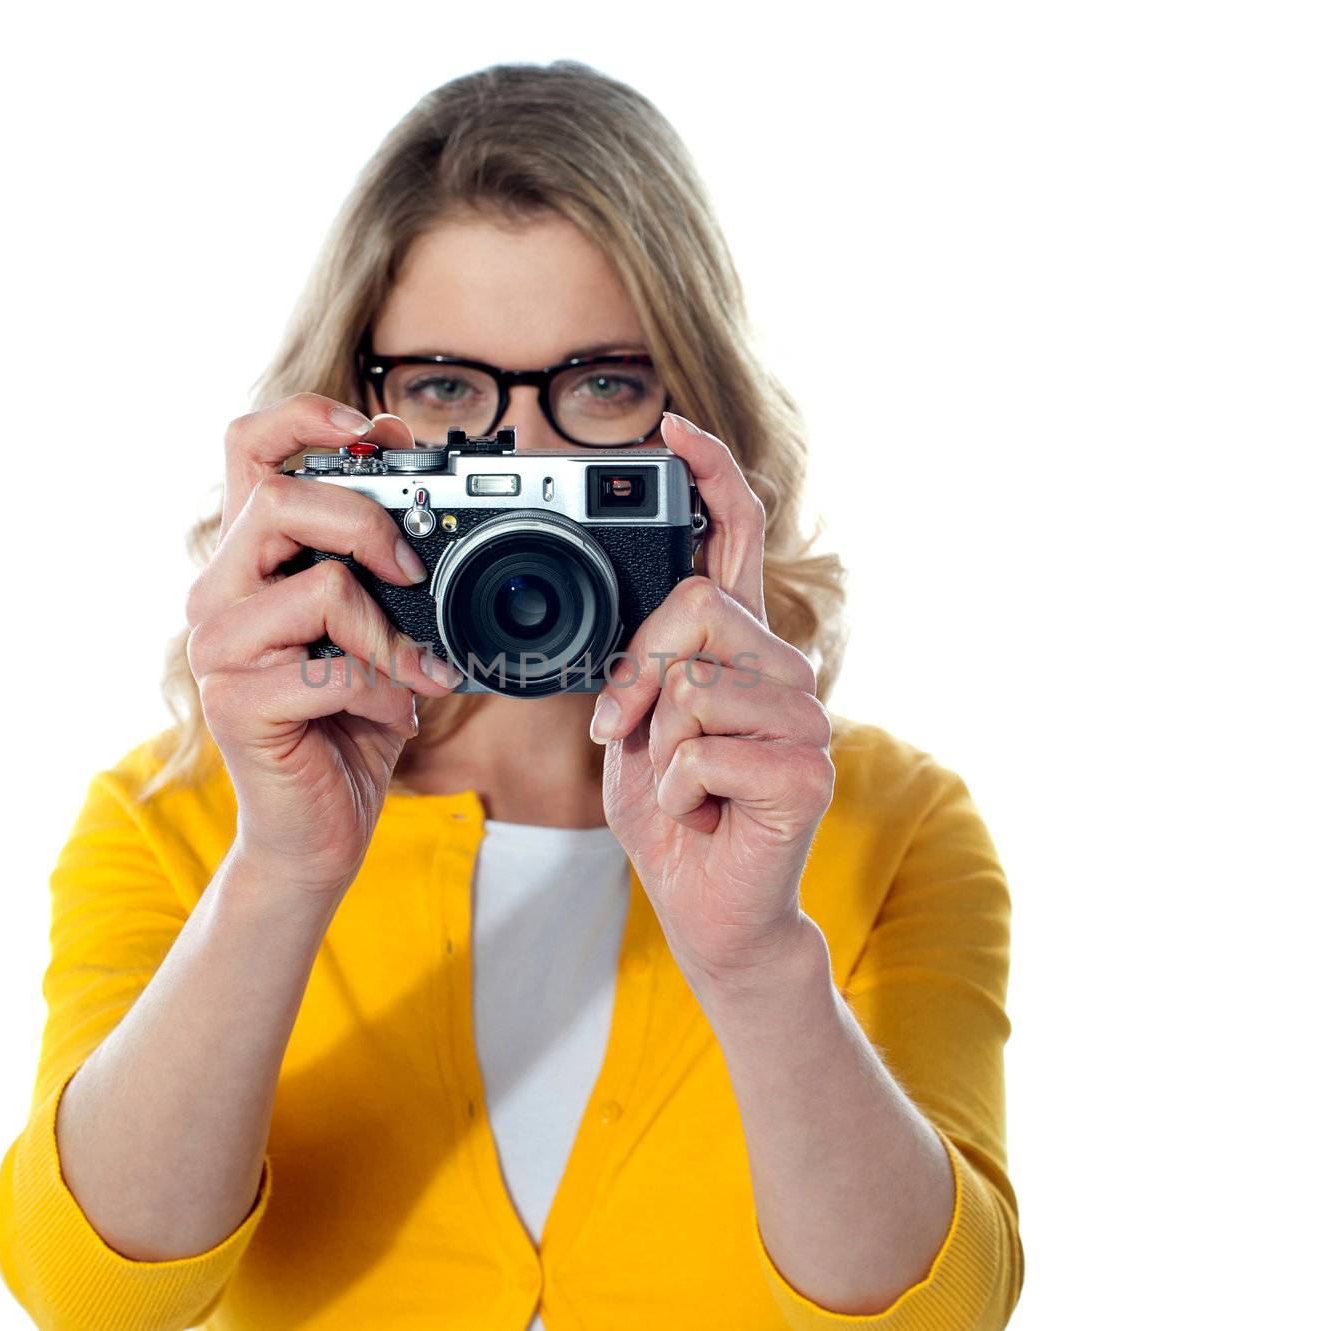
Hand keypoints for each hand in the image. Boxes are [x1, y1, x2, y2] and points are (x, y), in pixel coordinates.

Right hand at [185, 393, 463, 899]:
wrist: (317, 828)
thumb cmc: (347, 724)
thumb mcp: (374, 628)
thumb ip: (379, 565)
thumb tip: (428, 497)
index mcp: (249, 560)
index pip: (250, 448)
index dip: (309, 417)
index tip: (377, 429)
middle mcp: (218, 592)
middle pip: (279, 499)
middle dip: (366, 522)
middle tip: (411, 567)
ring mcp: (219, 648)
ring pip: (319, 587)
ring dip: (389, 632)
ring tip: (413, 670)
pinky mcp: (237, 703)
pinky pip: (333, 670)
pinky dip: (385, 692)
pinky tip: (393, 715)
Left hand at [595, 413, 834, 981]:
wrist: (706, 906)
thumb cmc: (676, 814)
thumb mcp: (640, 726)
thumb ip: (647, 666)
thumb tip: (643, 628)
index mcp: (740, 648)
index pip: (735, 537)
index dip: (710, 474)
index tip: (671, 425)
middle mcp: (784, 668)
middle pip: (695, 605)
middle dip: (638, 674)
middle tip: (632, 734)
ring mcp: (805, 719)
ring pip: (692, 685)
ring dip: (660, 748)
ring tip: (687, 785)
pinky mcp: (808, 771)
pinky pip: (701, 750)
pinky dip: (678, 793)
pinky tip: (708, 814)